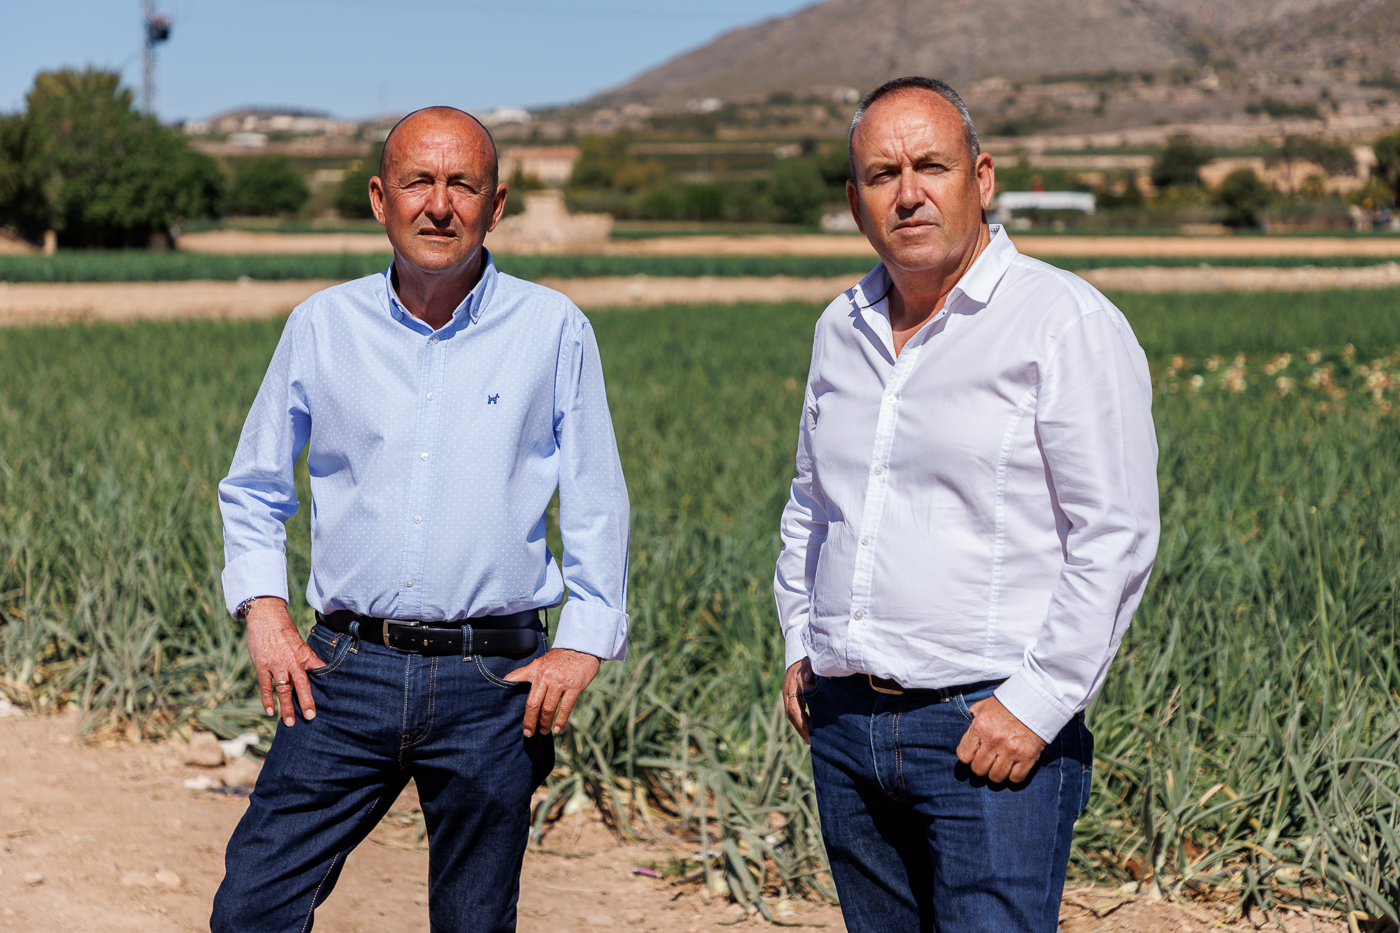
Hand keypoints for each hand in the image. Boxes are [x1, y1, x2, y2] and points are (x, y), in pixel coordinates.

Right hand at [244, 598, 323, 726]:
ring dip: (286, 707)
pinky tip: (270, 711)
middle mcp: (291, 661)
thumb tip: (321, 670)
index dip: (323, 685)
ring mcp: (275, 665)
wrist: (266, 617)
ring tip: (289, 723)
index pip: (316, 673)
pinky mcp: (262, 666)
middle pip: (301, 685)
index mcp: (304, 655)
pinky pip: (265, 686)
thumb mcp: (301, 643)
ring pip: (283, 690)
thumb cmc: (285, 631)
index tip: (329, 697)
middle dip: (306, 702)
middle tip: (311, 717)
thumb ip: (309, 658)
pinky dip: (267, 700)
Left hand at [503, 648, 599, 736]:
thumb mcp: (540, 661)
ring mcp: (561, 682)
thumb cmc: (560, 657)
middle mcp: (546, 676)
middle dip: (530, 722)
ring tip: (544, 731)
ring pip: (549, 708)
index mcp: (536, 670)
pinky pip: (565, 708)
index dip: (511, 698)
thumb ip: (525, 672)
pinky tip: (557, 729)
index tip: (512, 714)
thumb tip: (508, 681)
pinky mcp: (574, 687)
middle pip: (534, 704)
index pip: (519, 687)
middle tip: (528, 733)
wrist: (582, 647)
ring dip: (546, 723)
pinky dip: (561, 721)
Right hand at [782, 657, 815, 743]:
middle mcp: (788, 689)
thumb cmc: (811, 661)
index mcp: (794, 682)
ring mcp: (786, 693)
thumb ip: (811, 669)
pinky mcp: (788, 696)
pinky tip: (806, 730)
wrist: (799, 657)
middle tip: (811, 740)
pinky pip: (792, 711)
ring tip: (809, 738)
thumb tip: (807, 679)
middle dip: (801, 727)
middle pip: (792, 712)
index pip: (796, 706)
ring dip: (799, 727)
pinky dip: (799, 722)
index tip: (812, 731)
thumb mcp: (812, 663)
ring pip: (790, 713)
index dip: (804, 720)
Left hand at [955, 695, 1046, 783]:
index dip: (969, 757)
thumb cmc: (1007, 705)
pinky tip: (1014, 766)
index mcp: (979, 727)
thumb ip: (972, 721)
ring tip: (1001, 763)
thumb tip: (967, 736)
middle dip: (982, 766)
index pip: (963, 756)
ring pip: (996, 777)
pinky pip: (1016, 778)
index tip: (975, 753)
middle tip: (989, 760)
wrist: (1035, 701)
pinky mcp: (1028, 757)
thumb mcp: (983, 707)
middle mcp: (993, 740)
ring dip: (997, 772)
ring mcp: (1011, 750)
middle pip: (978, 770)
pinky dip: (1014, 775)